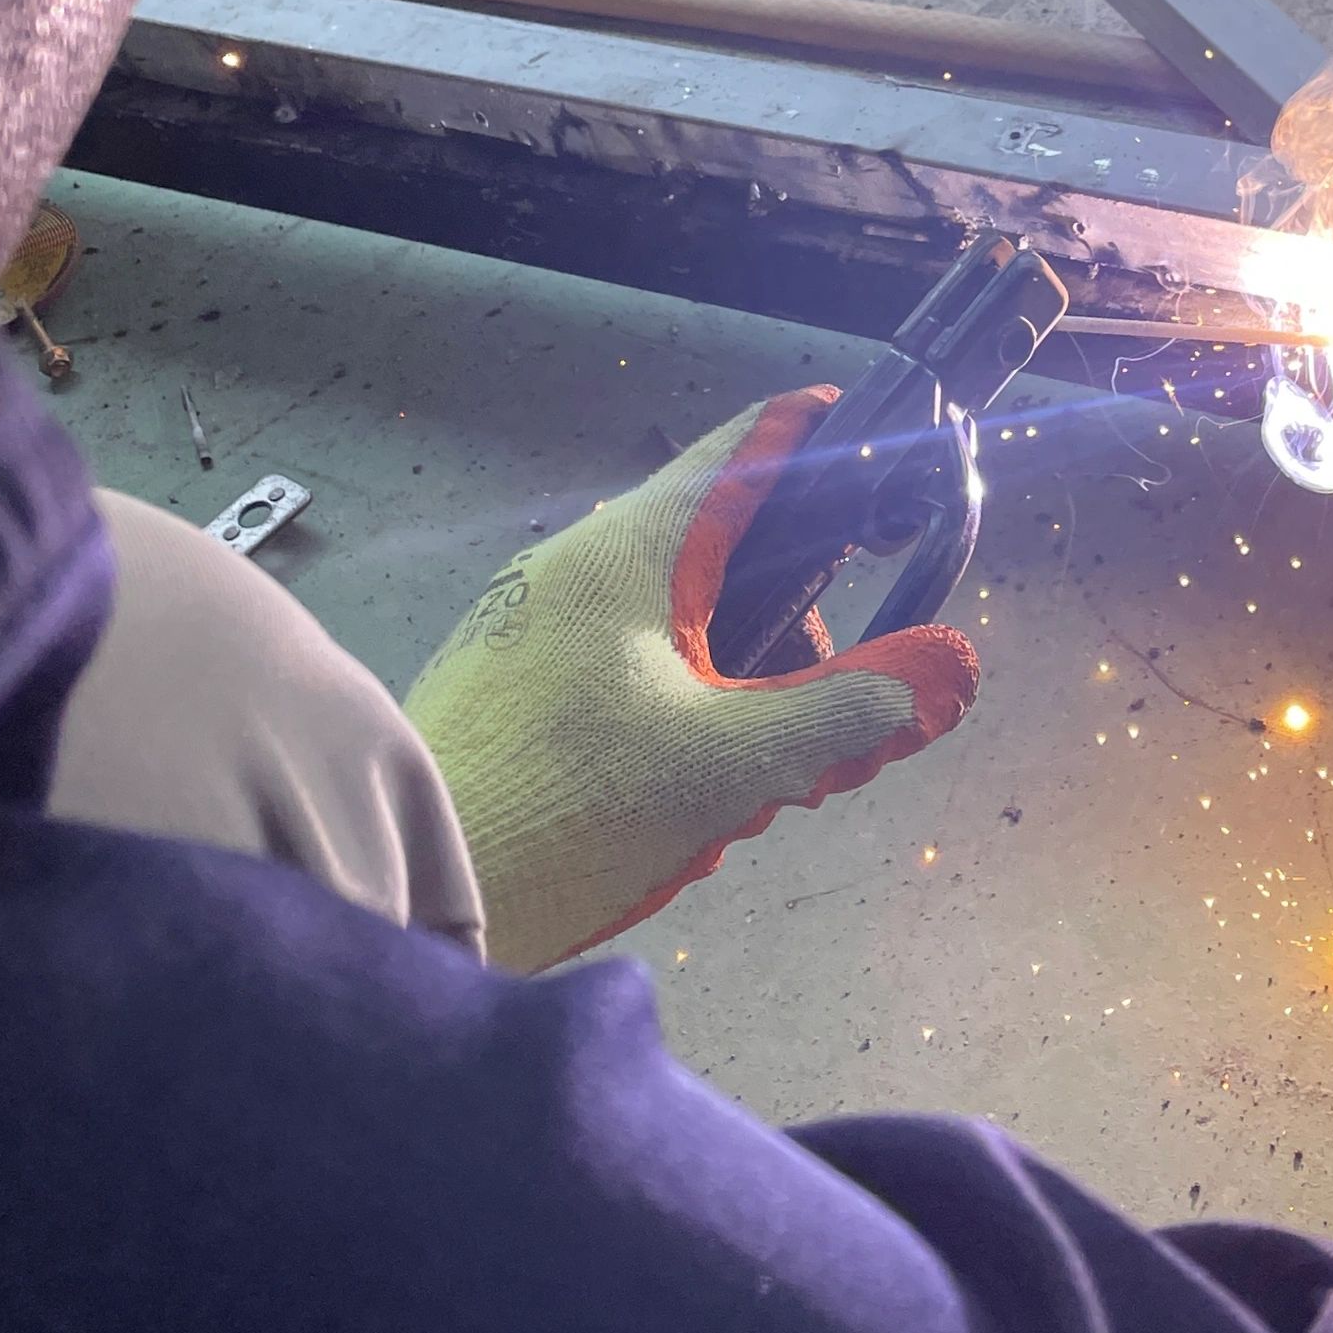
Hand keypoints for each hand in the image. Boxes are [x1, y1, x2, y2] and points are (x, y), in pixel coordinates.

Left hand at [404, 391, 977, 971]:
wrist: (390, 890)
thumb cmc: (559, 804)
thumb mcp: (727, 764)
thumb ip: (843, 711)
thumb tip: (943, 671)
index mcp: (628, 551)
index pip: (746, 450)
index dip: (823, 442)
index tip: (886, 453)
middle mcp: (574, 564)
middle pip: (718, 550)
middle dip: (790, 620)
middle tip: (832, 694)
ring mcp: (533, 623)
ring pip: (672, 622)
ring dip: (733, 682)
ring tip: (750, 775)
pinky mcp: (510, 683)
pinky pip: (621, 669)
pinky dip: (675, 710)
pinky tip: (682, 795)